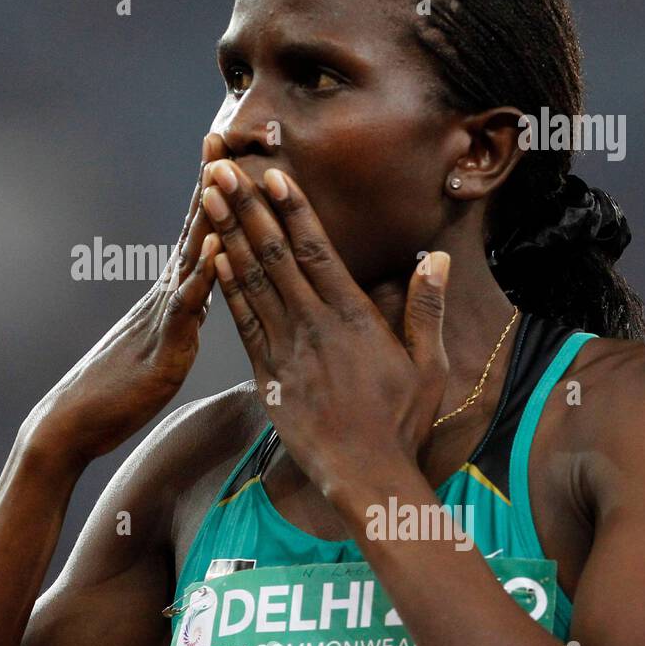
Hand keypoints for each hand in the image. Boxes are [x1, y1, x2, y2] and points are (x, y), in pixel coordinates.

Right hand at [21, 135, 227, 467]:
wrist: (72, 423)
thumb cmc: (115, 393)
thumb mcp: (162, 345)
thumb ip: (183, 316)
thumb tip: (203, 296)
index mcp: (168, 293)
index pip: (195, 231)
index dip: (210, 190)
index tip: (221, 146)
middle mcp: (164, 293)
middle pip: (194, 227)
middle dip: (210, 181)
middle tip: (220, 133)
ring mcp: (163, 314)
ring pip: (191, 256)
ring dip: (209, 213)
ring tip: (223, 172)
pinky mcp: (165, 345)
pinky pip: (188, 304)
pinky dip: (205, 273)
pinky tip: (219, 247)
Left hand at [200, 158, 450, 498]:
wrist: (365, 476)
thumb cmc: (402, 422)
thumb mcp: (428, 366)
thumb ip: (426, 309)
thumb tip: (436, 258)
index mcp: (353, 316)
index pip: (316, 250)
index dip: (292, 209)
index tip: (272, 174)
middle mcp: (314, 325)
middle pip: (274, 254)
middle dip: (245, 207)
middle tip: (221, 168)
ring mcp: (285, 349)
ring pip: (251, 281)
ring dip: (226, 235)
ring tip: (207, 199)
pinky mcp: (266, 374)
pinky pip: (241, 322)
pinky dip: (226, 288)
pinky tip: (211, 258)